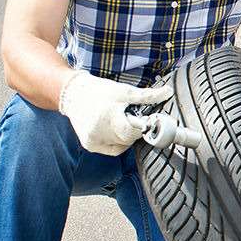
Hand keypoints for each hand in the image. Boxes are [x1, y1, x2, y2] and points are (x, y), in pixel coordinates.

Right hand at [58, 71, 172, 154]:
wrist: (72, 94)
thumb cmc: (99, 91)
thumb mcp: (124, 91)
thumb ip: (147, 96)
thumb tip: (168, 92)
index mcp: (108, 116)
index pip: (134, 130)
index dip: (144, 126)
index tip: (147, 120)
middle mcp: (99, 131)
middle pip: (129, 138)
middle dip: (134, 129)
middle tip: (132, 118)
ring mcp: (93, 140)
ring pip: (122, 145)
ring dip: (126, 136)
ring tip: (120, 121)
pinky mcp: (90, 145)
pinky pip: (113, 149)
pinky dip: (117, 141)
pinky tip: (114, 129)